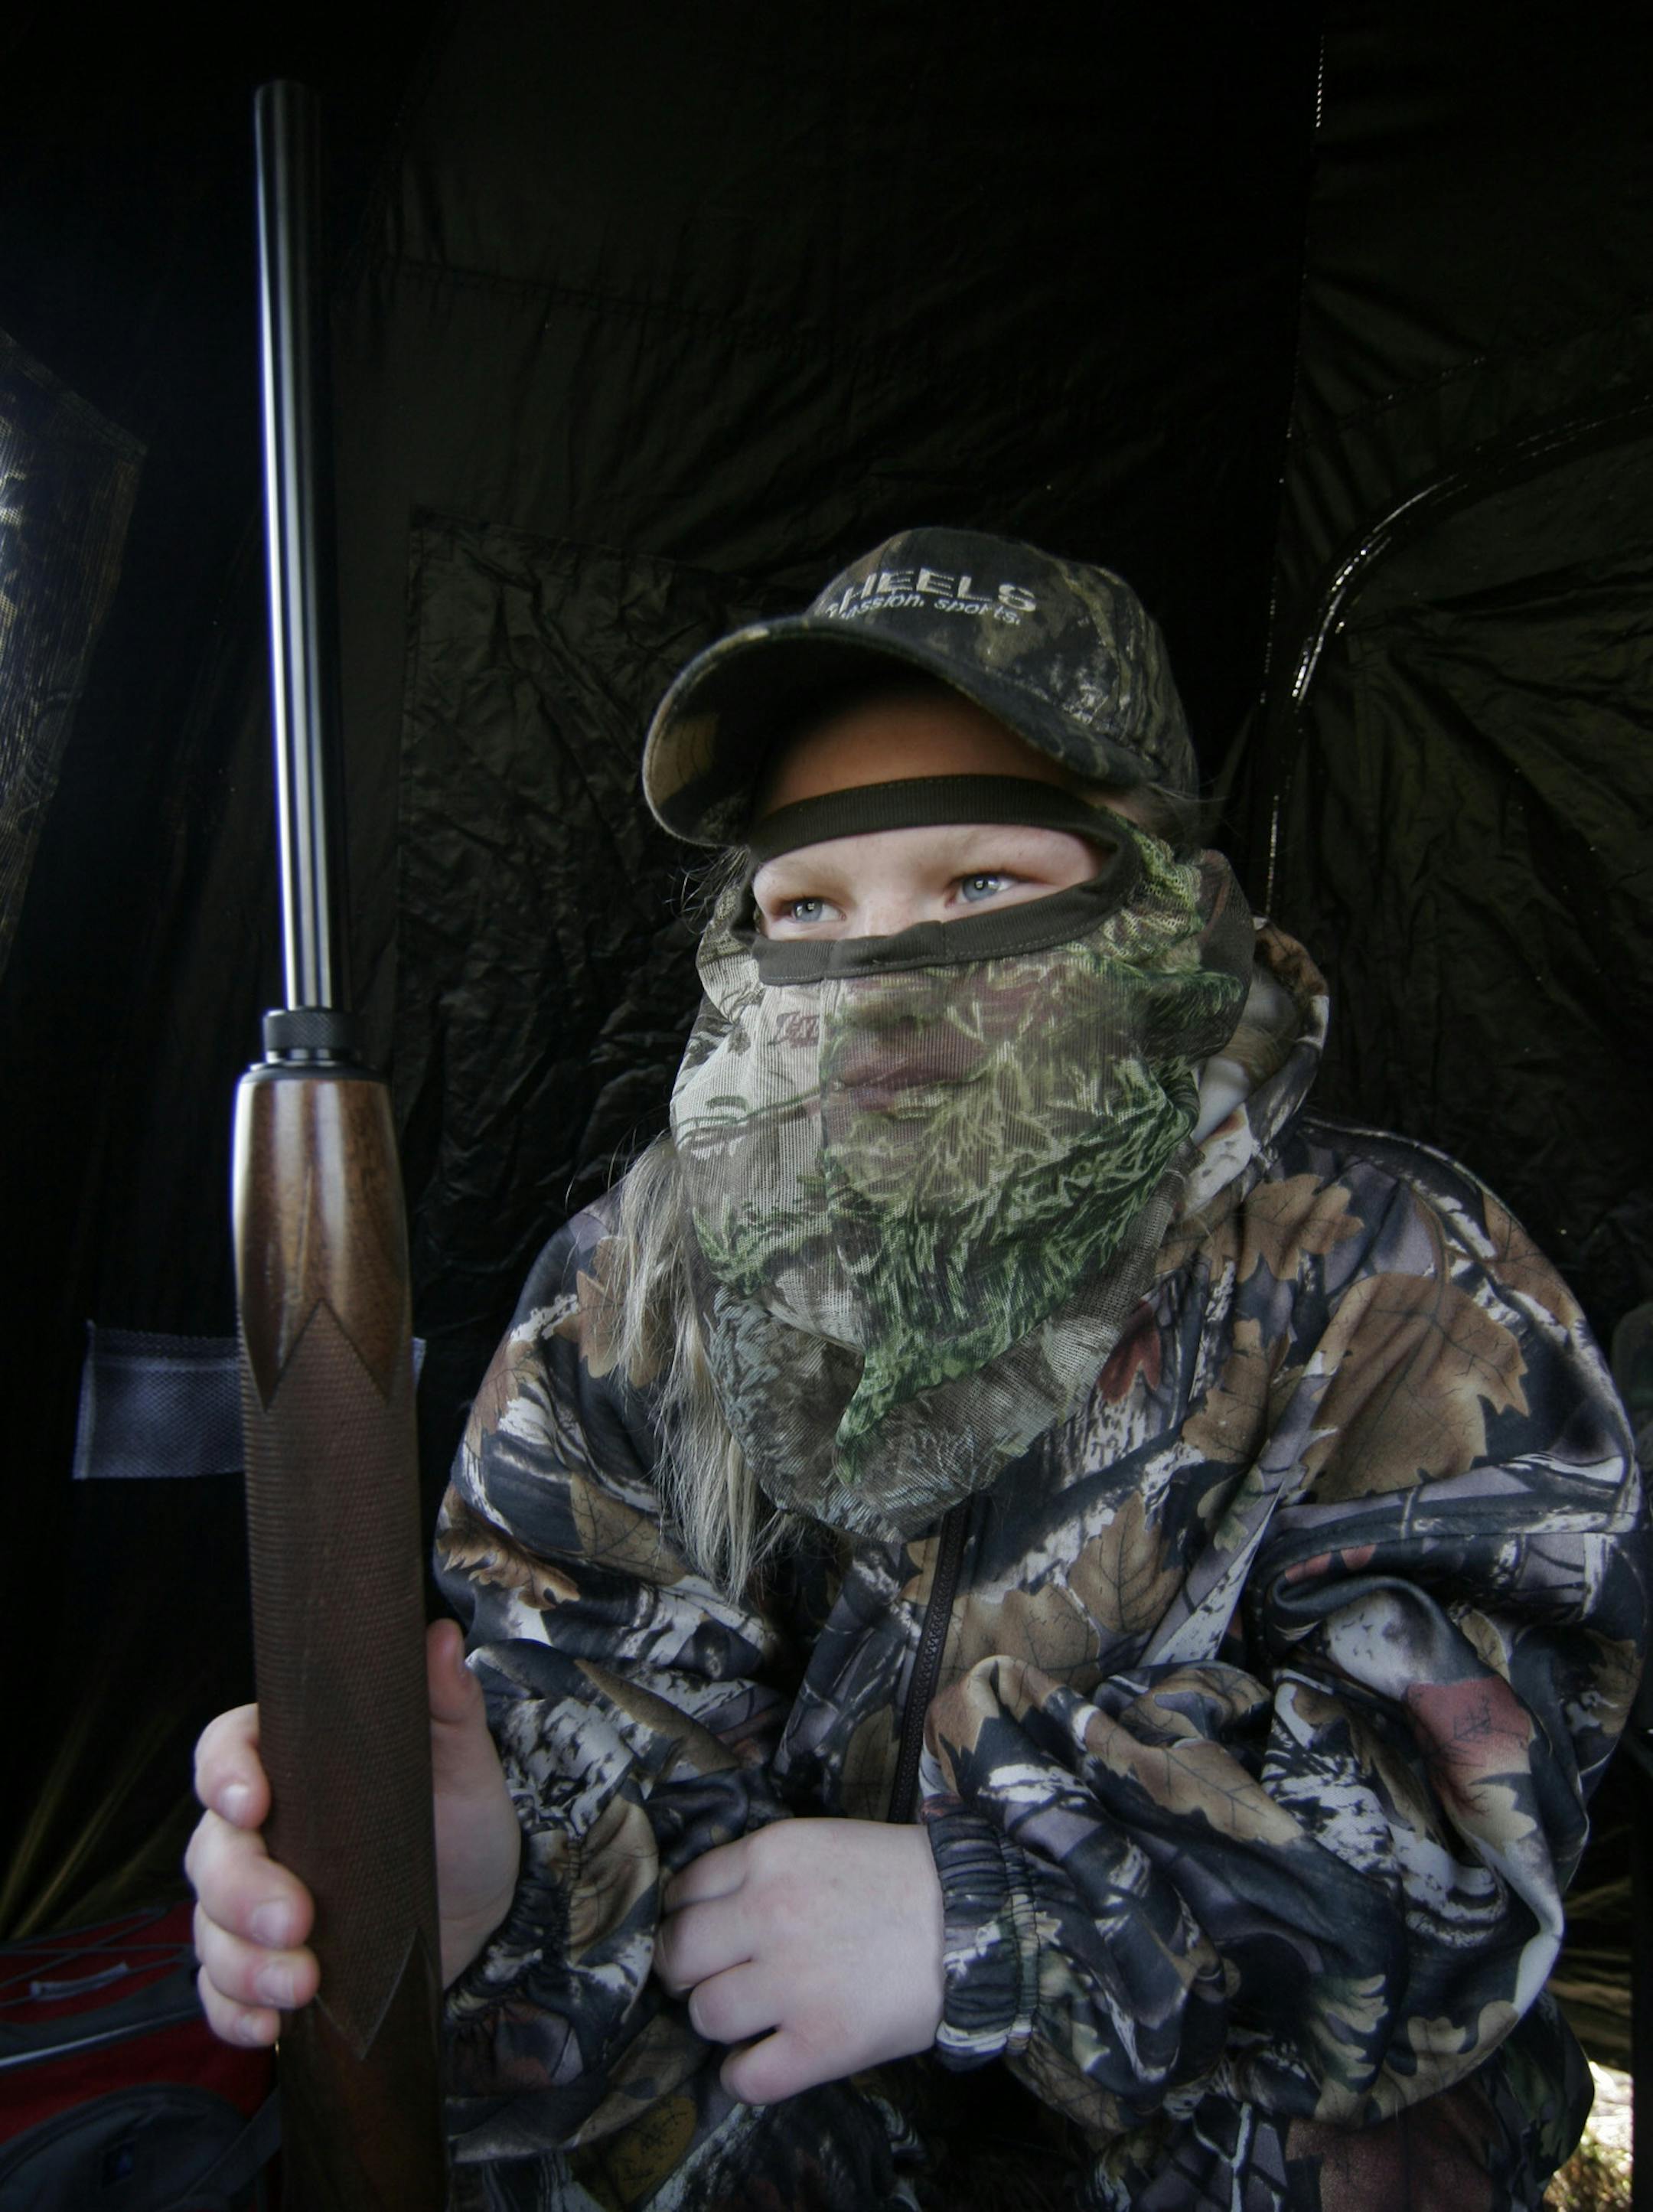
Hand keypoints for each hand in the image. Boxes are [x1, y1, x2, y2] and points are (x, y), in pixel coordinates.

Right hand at [185, 1619, 520, 2045]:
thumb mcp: (465, 1761)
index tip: (252, 1802)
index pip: (227, 1750)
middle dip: (243, 1891)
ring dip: (243, 1962)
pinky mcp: (263, 1966)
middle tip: (297, 1920)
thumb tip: (441, 1637)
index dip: (225, 1773)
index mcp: (293, 1763)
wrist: (489, 1912)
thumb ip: (446, 1702)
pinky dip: (233, 2012)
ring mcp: (252, 1903)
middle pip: (209, 1852)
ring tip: (302, 1986)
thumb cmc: (464, 1820)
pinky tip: (268, 2026)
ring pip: (208, 1927)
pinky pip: (218, 1992)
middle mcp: (260, 1831)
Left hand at [654, 1818, 944, 2104]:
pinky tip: (762, 2061)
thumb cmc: (899, 1879)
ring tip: (751, 2017)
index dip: (686, 1919)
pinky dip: (742, 2077)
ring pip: (704, 2015)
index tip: (703, 1937)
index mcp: (768, 1856)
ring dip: (720, 2021)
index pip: (681, 1893)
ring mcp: (792, 1982)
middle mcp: (768, 1914)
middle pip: (678, 1954)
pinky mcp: (820, 2042)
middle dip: (688, 1971)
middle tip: (714, 1978)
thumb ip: (760, 1870)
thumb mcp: (819, 1843)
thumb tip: (704, 1910)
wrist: (974, 1918)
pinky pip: (744, 2077)